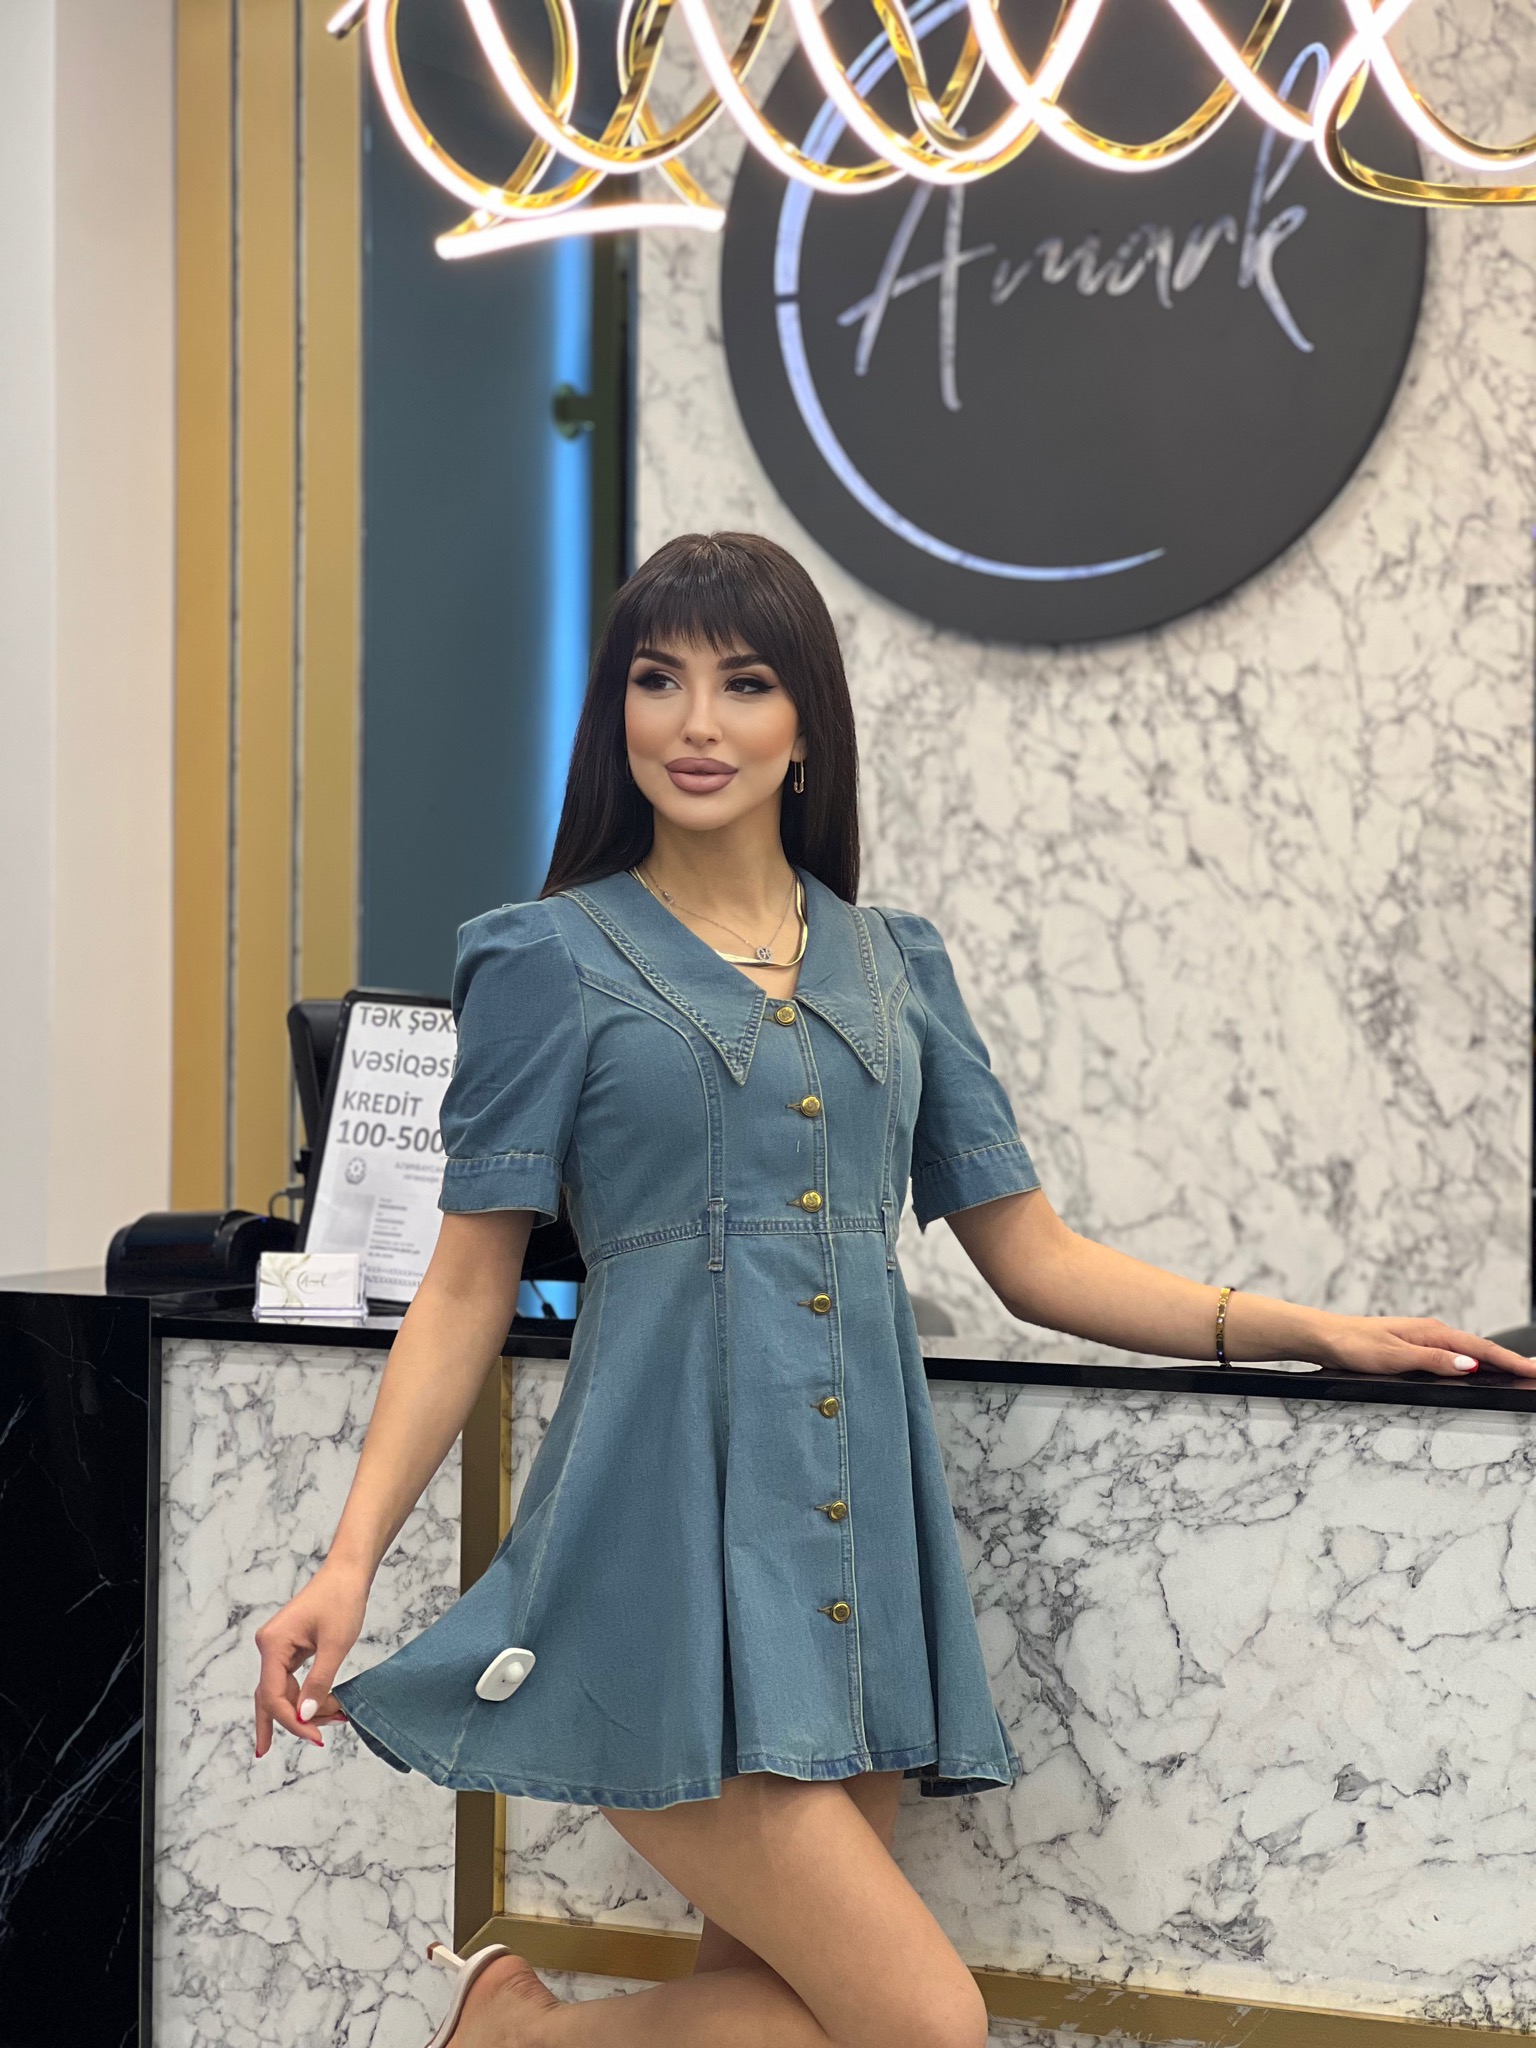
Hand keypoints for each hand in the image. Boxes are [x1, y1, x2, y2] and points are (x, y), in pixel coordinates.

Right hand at [254, 1561, 369, 1756]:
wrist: (348, 1572)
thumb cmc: (342, 1599)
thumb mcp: (335, 1644)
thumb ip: (319, 1682)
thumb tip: (305, 1716)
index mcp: (273, 1644)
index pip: (272, 1695)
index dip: (292, 1721)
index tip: (316, 1737)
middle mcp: (268, 1646)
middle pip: (270, 1697)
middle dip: (293, 1722)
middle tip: (317, 1742)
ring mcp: (277, 1647)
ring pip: (281, 1691)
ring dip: (302, 1710)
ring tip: (329, 1724)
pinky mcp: (288, 1647)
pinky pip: (289, 1680)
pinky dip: (304, 1696)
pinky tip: (316, 1712)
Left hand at [1318, 1315, 1535, 1379]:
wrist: (1325, 1336)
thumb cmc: (1354, 1345)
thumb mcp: (1395, 1357)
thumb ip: (1434, 1361)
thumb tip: (1470, 1364)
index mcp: (1432, 1332)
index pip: (1481, 1349)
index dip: (1510, 1361)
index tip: (1534, 1370)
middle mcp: (1431, 1332)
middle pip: (1481, 1348)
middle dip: (1511, 1359)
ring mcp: (1424, 1338)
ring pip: (1468, 1351)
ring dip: (1494, 1359)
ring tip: (1518, 1369)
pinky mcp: (1415, 1345)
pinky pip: (1453, 1353)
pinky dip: (1472, 1360)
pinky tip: (1479, 1367)